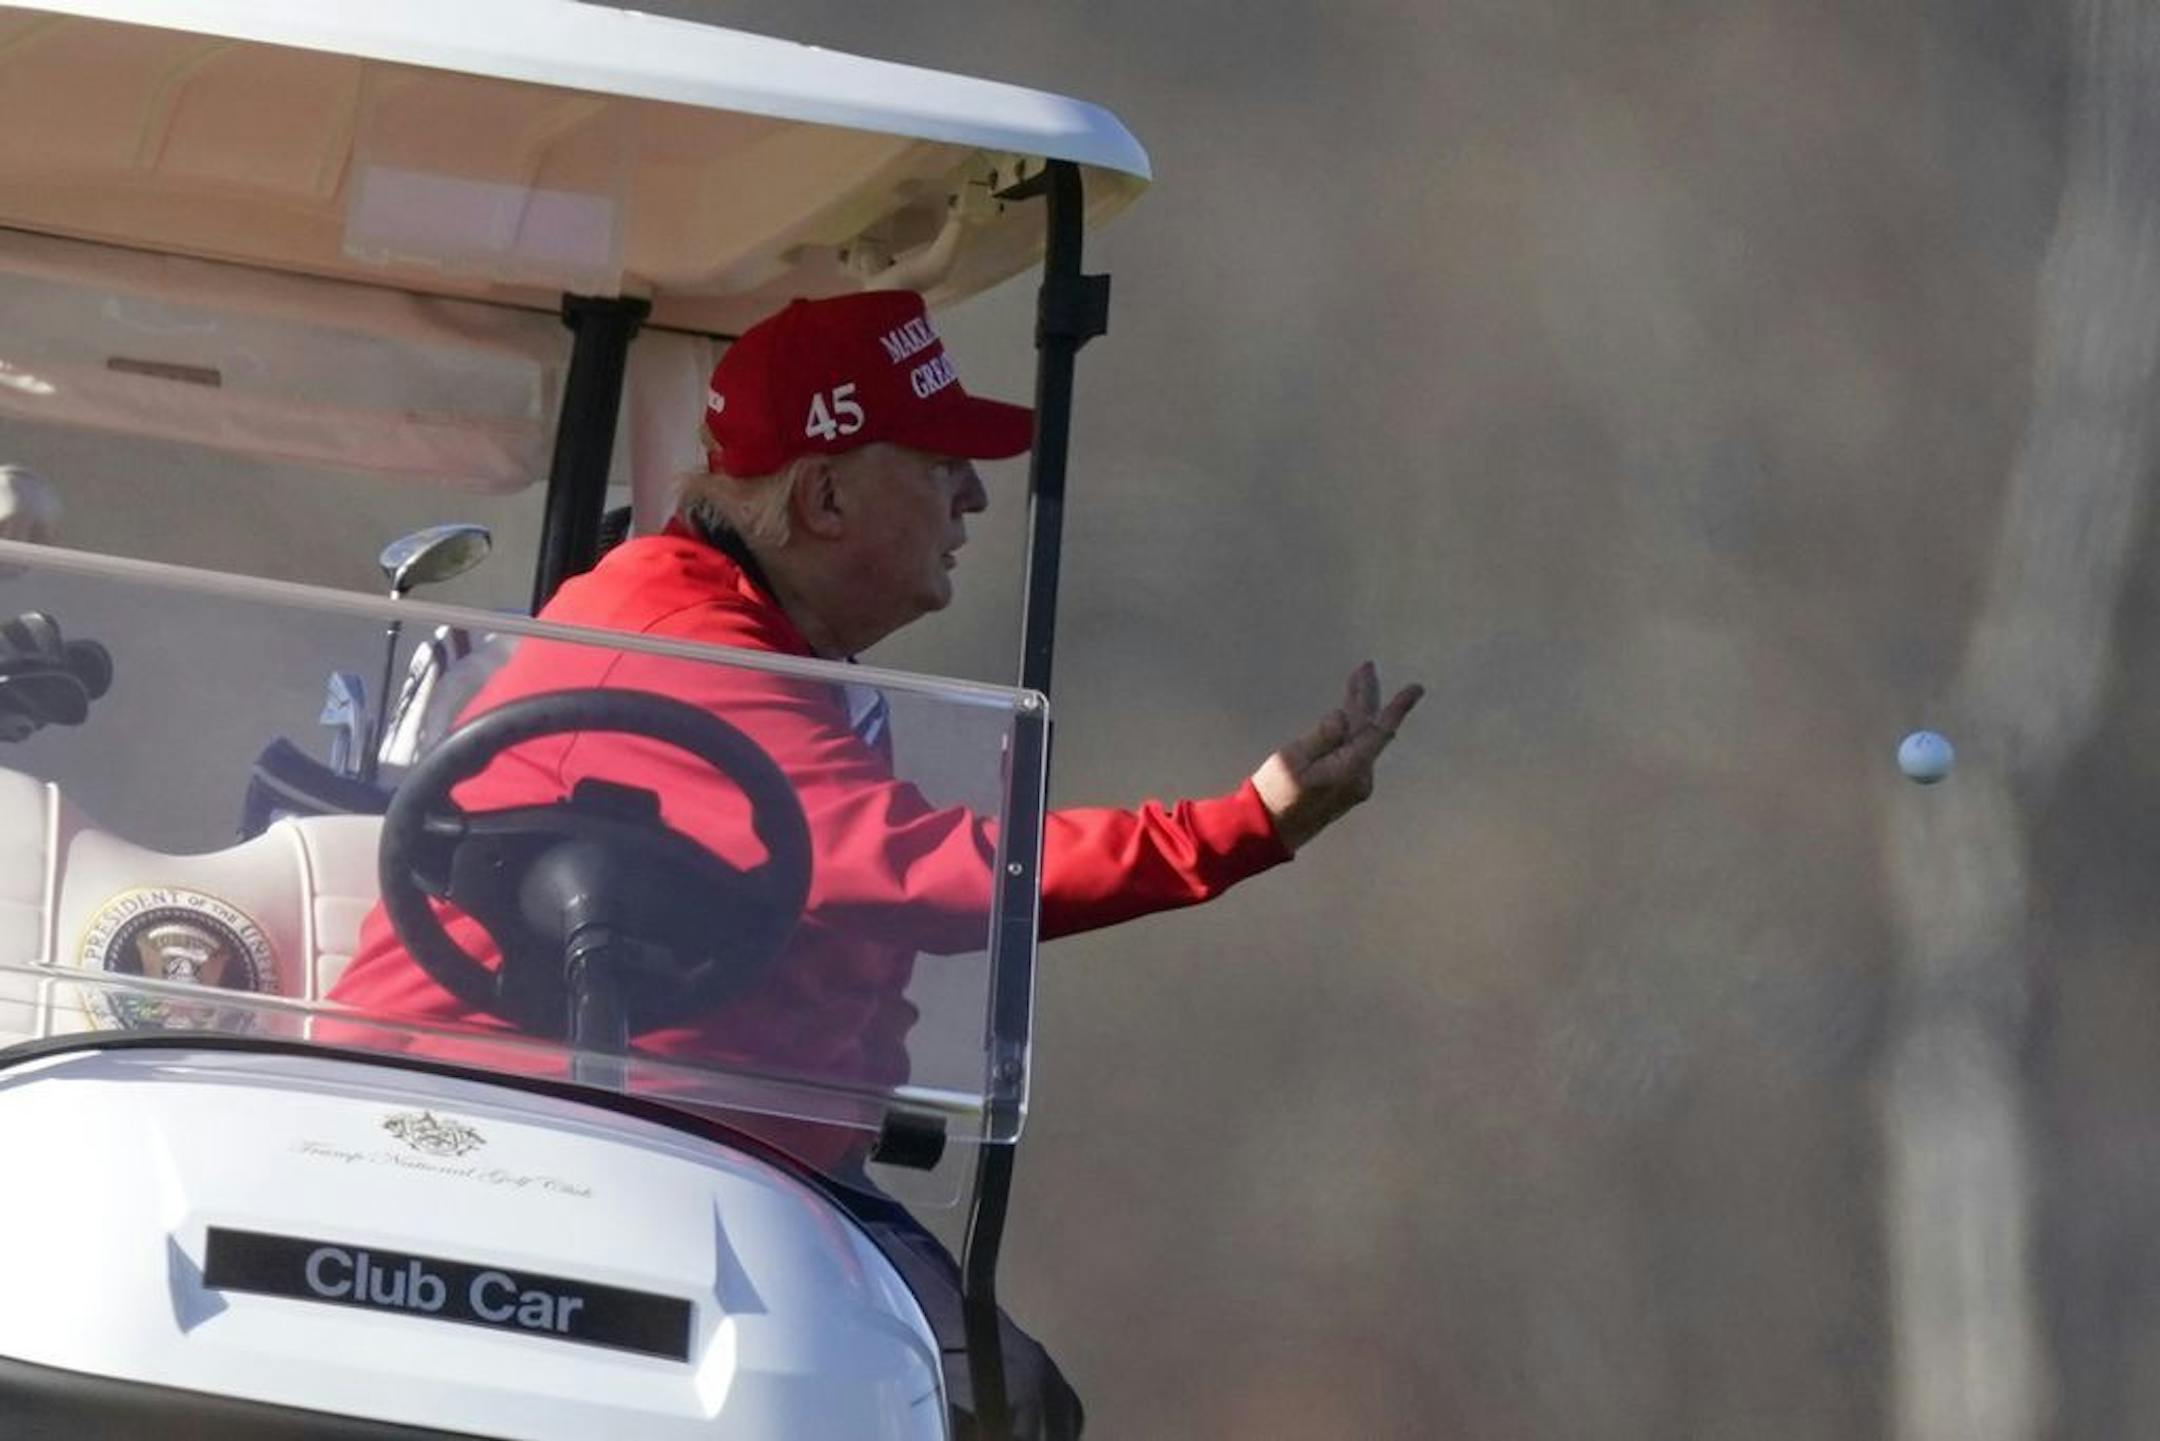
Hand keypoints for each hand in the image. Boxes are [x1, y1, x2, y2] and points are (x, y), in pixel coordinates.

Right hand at [1251, 661, 1423, 852]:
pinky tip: (1349, 715)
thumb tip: (1343, 717)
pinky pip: (1356, 750)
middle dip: (1367, 697)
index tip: (1416, 688)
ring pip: (1362, 739)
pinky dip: (1352, 730)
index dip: (1397, 707)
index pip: (1378, 731)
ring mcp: (1357, 784)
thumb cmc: (1276, 793)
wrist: (1270, 830)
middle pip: (1369, 729)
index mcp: (1349, 769)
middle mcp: (1361, 777)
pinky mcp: (1348, 786)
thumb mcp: (1293, 759)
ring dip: (1358, 711)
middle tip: (1366, 668)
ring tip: (1357, 682)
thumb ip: (1322, 736)